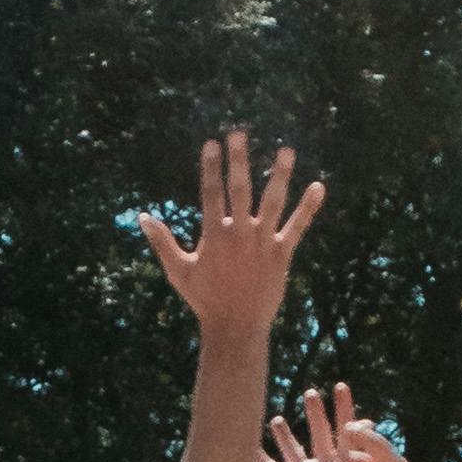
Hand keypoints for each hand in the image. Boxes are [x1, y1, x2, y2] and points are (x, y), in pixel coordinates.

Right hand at [139, 130, 322, 343]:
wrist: (235, 328)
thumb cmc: (204, 300)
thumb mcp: (178, 271)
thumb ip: (161, 242)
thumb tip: (142, 217)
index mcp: (214, 235)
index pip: (211, 193)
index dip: (211, 167)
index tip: (211, 143)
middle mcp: (239, 234)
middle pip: (240, 190)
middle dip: (238, 161)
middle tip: (239, 133)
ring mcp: (262, 243)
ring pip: (273, 203)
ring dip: (279, 176)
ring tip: (286, 150)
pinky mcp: (281, 255)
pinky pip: (297, 228)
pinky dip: (308, 208)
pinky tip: (318, 187)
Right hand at [264, 383, 357, 461]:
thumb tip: (355, 445)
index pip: (345, 431)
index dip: (345, 409)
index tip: (343, 386)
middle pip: (318, 433)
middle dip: (316, 413)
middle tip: (312, 391)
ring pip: (291, 449)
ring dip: (284, 434)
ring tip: (276, 419)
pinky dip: (258, 458)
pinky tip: (246, 447)